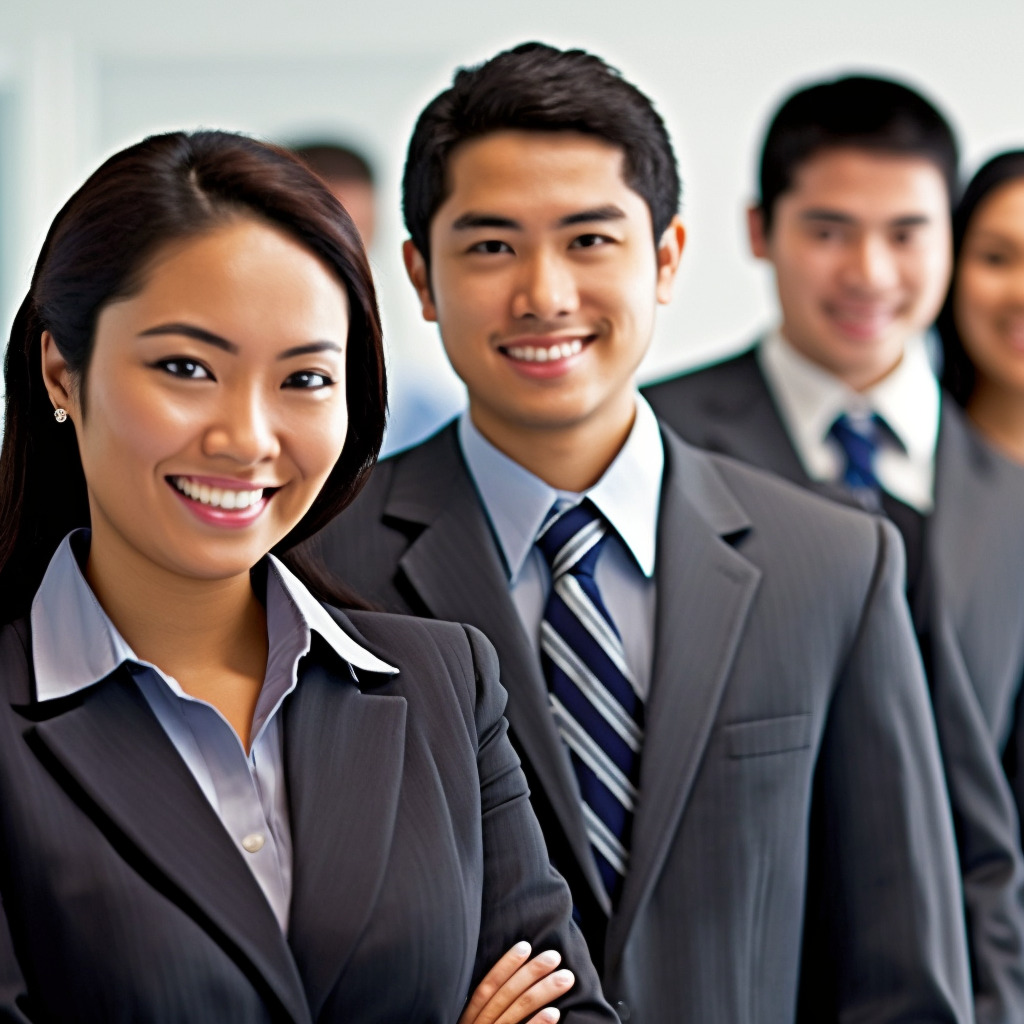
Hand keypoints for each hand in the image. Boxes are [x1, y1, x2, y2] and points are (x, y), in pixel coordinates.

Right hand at [458, 942, 575, 1023]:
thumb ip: (488, 1011)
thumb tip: (515, 983)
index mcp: (469, 1020)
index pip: (485, 987)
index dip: (504, 965)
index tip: (525, 945)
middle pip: (504, 997)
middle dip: (531, 973)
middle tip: (554, 956)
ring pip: (515, 1013)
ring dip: (542, 993)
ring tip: (565, 978)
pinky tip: (555, 1014)